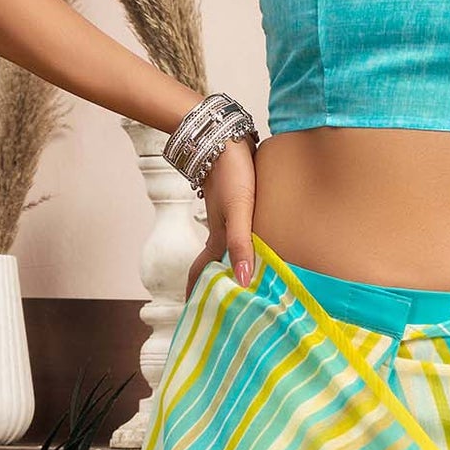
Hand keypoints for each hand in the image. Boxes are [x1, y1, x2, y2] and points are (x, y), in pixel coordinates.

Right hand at [183, 138, 258, 297]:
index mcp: (218, 236)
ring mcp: (227, 214)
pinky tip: (255, 243)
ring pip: (227, 247)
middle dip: (216, 283)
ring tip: (242, 280)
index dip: (197, 293)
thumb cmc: (232, 173)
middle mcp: (220, 229)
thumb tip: (245, 280)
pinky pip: (238, 231)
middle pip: (215, 262)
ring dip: (229, 264)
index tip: (194, 313)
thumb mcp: (239, 211)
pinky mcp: (237, 201)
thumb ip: (241, 244)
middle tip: (224, 304)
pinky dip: (242, 244)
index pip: (203, 271)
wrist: (224, 136)